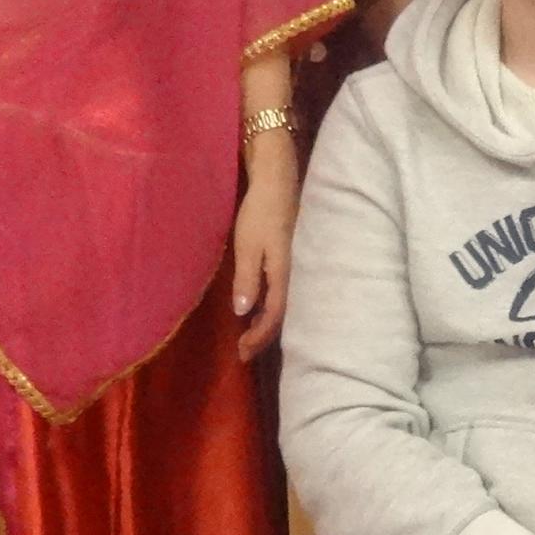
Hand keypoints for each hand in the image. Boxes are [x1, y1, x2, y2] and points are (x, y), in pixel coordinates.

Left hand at [229, 126, 297, 357]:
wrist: (277, 180)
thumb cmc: (261, 211)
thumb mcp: (248, 245)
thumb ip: (247, 279)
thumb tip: (243, 312)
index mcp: (284, 274)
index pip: (274, 316)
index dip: (259, 336)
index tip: (242, 352)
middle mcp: (292, 275)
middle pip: (281, 315)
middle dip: (262, 336)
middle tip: (243, 353)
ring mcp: (292, 267)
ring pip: (282, 305)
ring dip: (265, 323)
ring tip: (249, 335)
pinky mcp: (288, 259)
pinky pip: (281, 292)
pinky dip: (268, 307)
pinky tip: (258, 308)